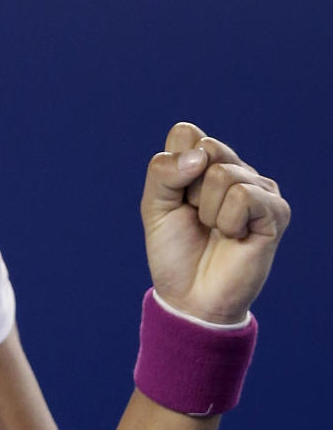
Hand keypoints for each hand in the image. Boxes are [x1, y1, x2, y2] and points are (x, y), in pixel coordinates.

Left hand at [140, 122, 289, 323]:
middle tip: (196, 216)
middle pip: (207, 148)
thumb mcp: (154, 206)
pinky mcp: (275, 211)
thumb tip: (201, 155)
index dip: (172, 168)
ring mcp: (259, 188)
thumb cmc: (174, 250)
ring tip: (215, 230)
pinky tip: (234, 237)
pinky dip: (227, 221)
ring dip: (207, 210)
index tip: (175, 199)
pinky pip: (243, 196)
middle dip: (189, 188)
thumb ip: (164, 172)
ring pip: (224, 174)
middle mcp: (235, 170)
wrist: (191, 296)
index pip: (186, 133)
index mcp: (206, 163)